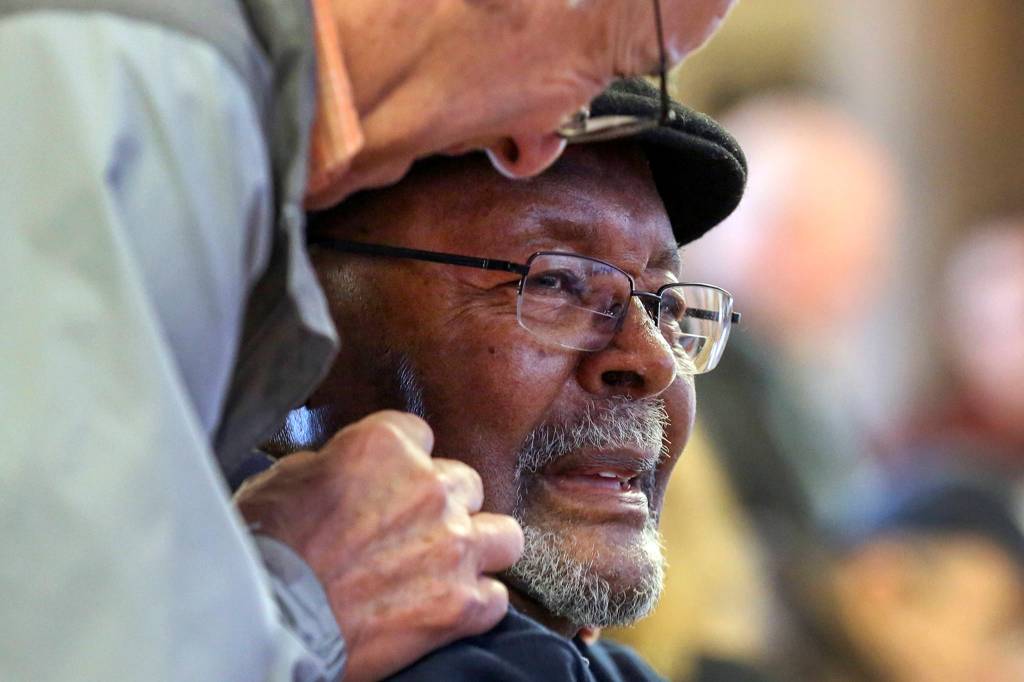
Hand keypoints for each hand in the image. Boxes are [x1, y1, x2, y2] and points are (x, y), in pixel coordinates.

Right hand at [235, 410, 523, 681]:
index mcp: (386, 445)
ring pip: (503, 535)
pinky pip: (496, 598)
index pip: (419, 435)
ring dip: (478, 548)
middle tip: (410, 532)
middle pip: (463, 484)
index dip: (401, 463)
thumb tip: (342, 471)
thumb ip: (333, 465)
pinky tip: (446, 610)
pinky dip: (474, 605)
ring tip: (449, 566)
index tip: (386, 484)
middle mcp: (431, 487)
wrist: (270, 619)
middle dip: (440, 506)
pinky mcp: (462, 604)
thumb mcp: (286, 478)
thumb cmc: (264, 547)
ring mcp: (454, 546)